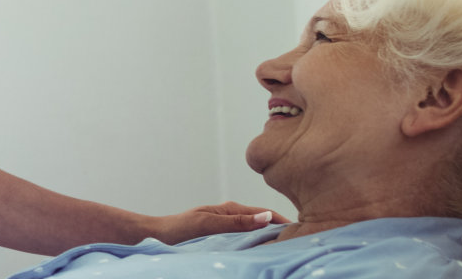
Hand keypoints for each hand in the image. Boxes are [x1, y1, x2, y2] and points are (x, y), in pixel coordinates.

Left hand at [148, 201, 289, 244]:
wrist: (156, 237)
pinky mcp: (222, 237)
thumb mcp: (209, 224)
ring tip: (287, 248)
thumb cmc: (179, 229)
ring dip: (270, 238)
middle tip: (302, 241)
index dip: (284, 221)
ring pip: (255, 232)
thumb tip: (267, 216)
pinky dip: (257, 245)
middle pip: (263, 222)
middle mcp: (231, 215)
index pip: (266, 214)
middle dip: (281, 230)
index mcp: (230, 209)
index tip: (305, 229)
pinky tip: (263, 253)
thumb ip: (237, 221)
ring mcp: (227, 226)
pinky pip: (245, 240)